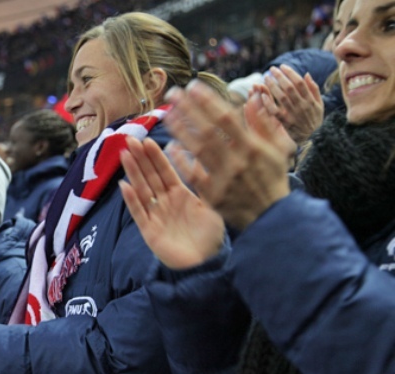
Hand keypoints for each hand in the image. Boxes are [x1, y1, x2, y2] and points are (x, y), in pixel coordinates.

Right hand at [119, 137, 224, 269]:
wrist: (207, 263)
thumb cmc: (210, 235)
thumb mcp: (211, 204)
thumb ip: (202, 183)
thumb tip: (197, 157)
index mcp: (180, 194)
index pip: (165, 171)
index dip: (156, 156)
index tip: (147, 140)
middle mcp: (165, 202)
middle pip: (150, 176)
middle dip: (140, 158)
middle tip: (129, 139)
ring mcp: (156, 215)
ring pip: (142, 190)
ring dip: (133, 173)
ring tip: (124, 155)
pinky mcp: (150, 231)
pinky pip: (139, 213)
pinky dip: (132, 200)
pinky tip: (124, 186)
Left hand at [163, 80, 290, 229]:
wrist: (270, 216)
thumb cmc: (273, 178)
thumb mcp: (278, 149)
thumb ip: (264, 123)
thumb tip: (253, 96)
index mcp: (252, 147)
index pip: (226, 118)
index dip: (208, 101)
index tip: (193, 86)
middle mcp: (236, 161)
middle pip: (208, 131)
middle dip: (189, 110)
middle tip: (172, 94)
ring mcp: (223, 179)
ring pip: (197, 151)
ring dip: (181, 131)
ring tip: (167, 114)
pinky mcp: (212, 195)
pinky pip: (192, 175)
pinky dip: (181, 160)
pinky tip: (170, 146)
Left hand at [261, 64, 323, 144]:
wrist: (315, 140)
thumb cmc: (315, 120)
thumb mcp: (320, 105)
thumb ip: (314, 89)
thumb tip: (306, 74)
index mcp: (310, 100)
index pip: (299, 82)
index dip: (290, 72)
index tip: (282, 66)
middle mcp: (302, 106)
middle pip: (289, 87)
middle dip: (279, 76)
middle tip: (271, 69)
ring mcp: (294, 114)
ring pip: (282, 97)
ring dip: (273, 86)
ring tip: (266, 78)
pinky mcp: (286, 123)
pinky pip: (276, 112)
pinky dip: (269, 103)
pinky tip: (263, 96)